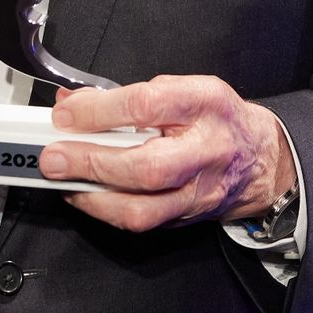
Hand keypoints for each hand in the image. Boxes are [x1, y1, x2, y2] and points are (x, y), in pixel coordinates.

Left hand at [40, 75, 295, 233]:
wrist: (258, 158)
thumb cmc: (214, 118)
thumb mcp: (182, 89)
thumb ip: (127, 95)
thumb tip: (73, 104)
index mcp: (205, 104)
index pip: (148, 105)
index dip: (100, 111)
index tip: (66, 115)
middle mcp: (207, 150)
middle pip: (146, 166)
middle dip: (91, 163)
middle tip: (54, 156)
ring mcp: (198, 191)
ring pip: (143, 208)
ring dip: (93, 196)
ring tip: (63, 180)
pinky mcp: (186, 218)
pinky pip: (141, 222)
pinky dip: (105, 209)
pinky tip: (85, 194)